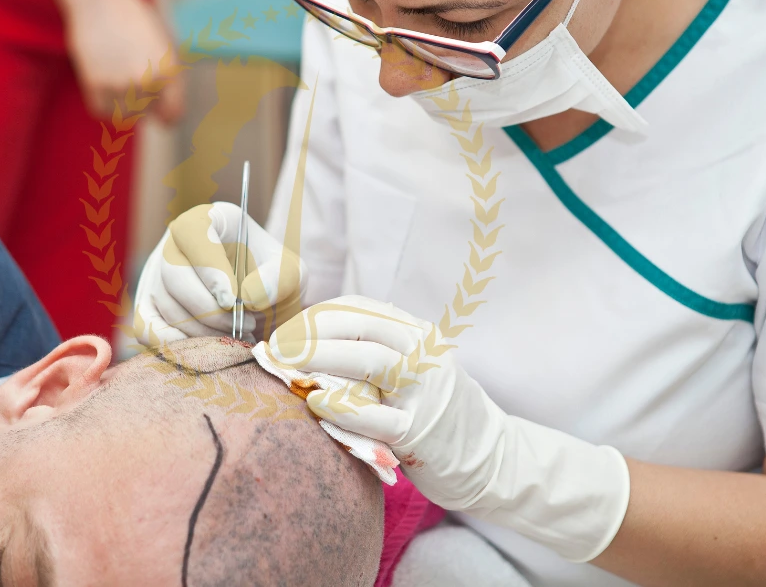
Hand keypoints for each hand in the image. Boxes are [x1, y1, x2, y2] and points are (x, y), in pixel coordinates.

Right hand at [66, 0, 185, 123]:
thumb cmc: (134, 17)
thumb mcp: (163, 44)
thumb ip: (168, 77)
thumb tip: (166, 114)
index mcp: (168, 70)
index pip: (172, 113)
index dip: (167, 117)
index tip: (161, 118)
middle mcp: (147, 80)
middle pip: (147, 114)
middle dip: (143, 104)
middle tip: (131, 82)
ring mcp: (120, 83)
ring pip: (124, 114)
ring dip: (123, 105)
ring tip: (118, 83)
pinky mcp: (94, 82)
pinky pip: (102, 111)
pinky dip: (104, 105)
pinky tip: (104, 88)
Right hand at [132, 203, 307, 345]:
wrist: (260, 299)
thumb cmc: (272, 278)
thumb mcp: (289, 271)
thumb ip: (278, 278)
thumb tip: (248, 297)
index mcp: (208, 220)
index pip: (192, 232)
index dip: (208, 267)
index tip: (232, 299)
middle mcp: (175, 243)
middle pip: (173, 274)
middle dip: (209, 310)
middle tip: (245, 326)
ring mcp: (157, 274)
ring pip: (165, 304)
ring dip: (203, 330)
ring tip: (239, 336)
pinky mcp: (149, 304)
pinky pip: (147, 327)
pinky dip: (174, 344)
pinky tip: (207, 348)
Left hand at [266, 295, 630, 562]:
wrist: (490, 458)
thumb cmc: (434, 412)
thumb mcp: (412, 369)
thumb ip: (372, 352)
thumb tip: (305, 345)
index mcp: (419, 333)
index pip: (359, 308)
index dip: (316, 315)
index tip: (285, 329)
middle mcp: (425, 353)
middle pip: (360, 327)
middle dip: (310, 333)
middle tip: (275, 347)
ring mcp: (425, 391)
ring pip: (368, 360)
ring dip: (319, 359)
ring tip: (285, 366)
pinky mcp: (420, 432)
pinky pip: (374, 415)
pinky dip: (341, 406)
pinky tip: (315, 402)